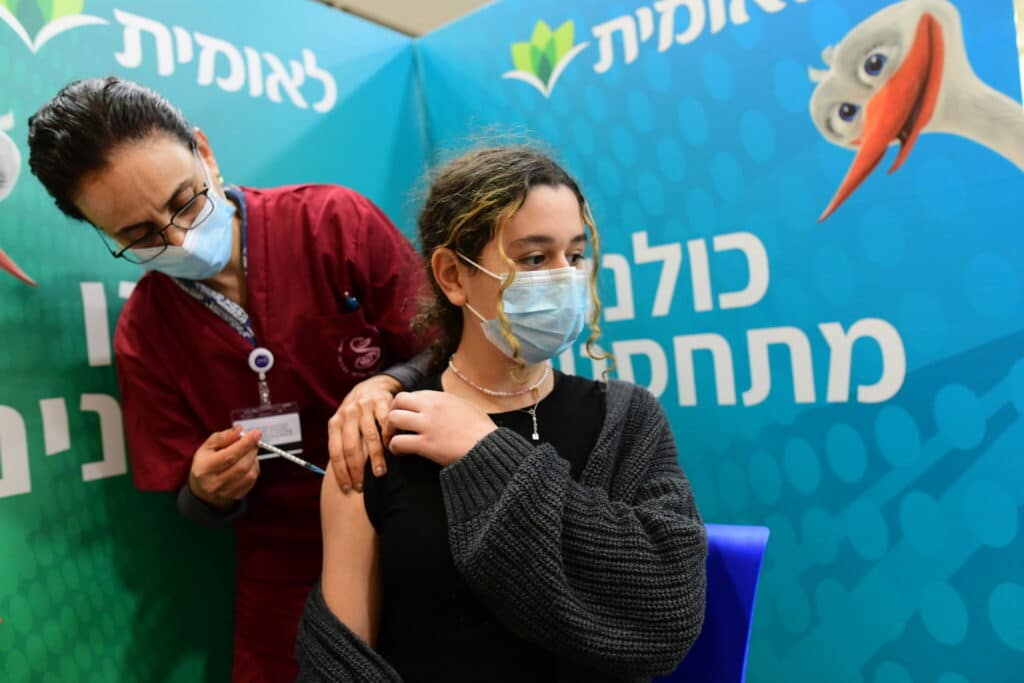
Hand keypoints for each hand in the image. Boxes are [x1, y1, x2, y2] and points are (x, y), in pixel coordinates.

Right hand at [189, 426, 260, 508]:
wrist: (203, 489)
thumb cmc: (205, 463)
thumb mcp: (207, 447)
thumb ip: (223, 437)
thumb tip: (239, 430)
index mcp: (205, 468)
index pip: (229, 455)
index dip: (245, 444)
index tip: (256, 433)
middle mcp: (214, 483)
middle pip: (242, 466)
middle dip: (251, 450)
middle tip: (253, 441)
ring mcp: (226, 492)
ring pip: (249, 474)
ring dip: (253, 459)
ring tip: (248, 453)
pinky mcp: (236, 496)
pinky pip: (252, 481)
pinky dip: (254, 468)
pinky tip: (248, 463)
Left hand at [328, 374, 401, 493]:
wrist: (372, 386)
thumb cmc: (358, 414)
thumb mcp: (345, 424)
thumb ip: (343, 443)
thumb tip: (343, 476)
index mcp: (335, 422)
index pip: (335, 451)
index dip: (340, 472)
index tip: (346, 488)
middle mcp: (348, 413)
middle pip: (351, 447)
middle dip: (356, 470)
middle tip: (362, 486)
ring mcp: (365, 407)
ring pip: (370, 437)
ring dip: (375, 458)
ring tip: (379, 472)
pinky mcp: (382, 402)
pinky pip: (386, 424)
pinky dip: (389, 438)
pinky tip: (392, 449)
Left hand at [384, 391, 497, 466]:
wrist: (488, 448)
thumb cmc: (482, 430)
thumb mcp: (466, 407)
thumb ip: (449, 404)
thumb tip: (441, 406)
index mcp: (441, 397)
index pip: (413, 394)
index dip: (406, 406)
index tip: (407, 416)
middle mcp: (431, 407)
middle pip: (398, 400)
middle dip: (392, 412)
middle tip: (395, 426)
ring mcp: (427, 425)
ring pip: (393, 418)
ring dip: (390, 429)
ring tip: (394, 439)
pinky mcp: (425, 444)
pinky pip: (398, 441)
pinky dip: (395, 447)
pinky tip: (400, 451)